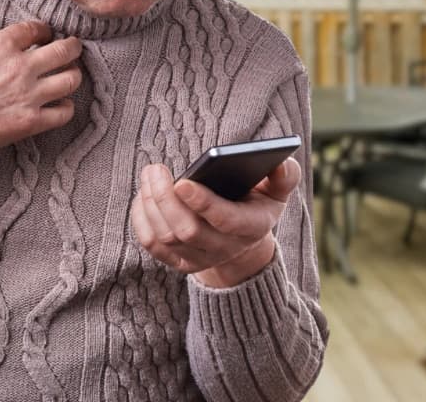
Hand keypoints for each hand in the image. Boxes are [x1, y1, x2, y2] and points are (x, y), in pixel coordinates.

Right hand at [0, 13, 81, 204]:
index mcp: (2, 44)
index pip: (36, 28)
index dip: (44, 29)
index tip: (45, 34)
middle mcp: (21, 66)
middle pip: (64, 50)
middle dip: (73, 47)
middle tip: (73, 48)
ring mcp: (29, 94)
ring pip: (71, 79)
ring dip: (74, 75)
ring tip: (71, 75)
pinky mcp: (31, 122)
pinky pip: (64, 112)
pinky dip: (67, 107)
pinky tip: (62, 105)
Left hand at [130, 157, 300, 287]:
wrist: (242, 241)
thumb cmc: (256, 204)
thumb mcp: (277, 190)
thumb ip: (284, 176)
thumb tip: (280, 163)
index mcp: (251, 227)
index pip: (225, 220)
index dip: (203, 203)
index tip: (182, 182)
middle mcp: (224, 249)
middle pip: (187, 230)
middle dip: (165, 198)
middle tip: (155, 169)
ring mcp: (200, 259)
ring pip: (165, 236)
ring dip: (151, 203)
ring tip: (150, 175)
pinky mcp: (179, 262)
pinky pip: (151, 244)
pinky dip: (141, 218)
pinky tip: (144, 195)